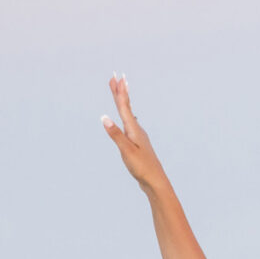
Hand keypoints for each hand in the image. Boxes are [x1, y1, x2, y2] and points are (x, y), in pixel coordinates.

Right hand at [100, 75, 168, 192]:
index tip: (117, 77)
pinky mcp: (138, 143)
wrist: (155, 182)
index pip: (125, 106)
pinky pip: (130, 124)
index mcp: (133, 130)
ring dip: (123, 102)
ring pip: (128, 114)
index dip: (120, 91)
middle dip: (120, 92)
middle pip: (126, 107)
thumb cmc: (142, 168)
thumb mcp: (126, 151)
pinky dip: (126, 115)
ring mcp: (138, 136)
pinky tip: (128, 118)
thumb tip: (104, 118)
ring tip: (119, 92)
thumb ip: (115, 134)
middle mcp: (137, 130)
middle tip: (115, 76)